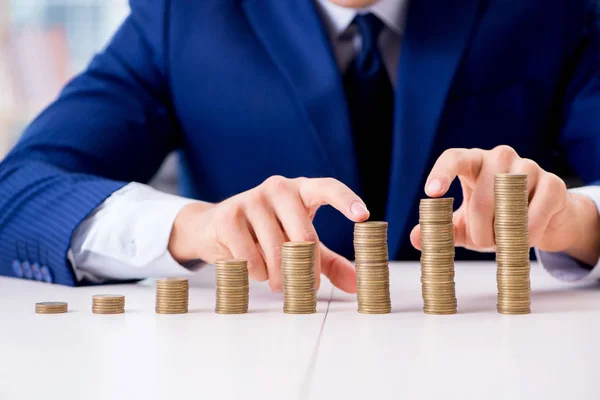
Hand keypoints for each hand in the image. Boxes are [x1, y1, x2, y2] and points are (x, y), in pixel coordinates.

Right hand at [168, 176, 369, 292]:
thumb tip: (356, 284)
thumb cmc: (265, 234)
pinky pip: (251, 258)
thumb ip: (328, 261)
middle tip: (304, 288)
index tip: (363, 217)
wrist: (214, 227)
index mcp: (301, 190)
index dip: (346, 200)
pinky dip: (256, 273)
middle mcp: (278, 188)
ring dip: (278, 277)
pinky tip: (252, 268)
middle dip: (305, 271)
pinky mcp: (229, 216)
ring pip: (277, 252)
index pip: (328, 188)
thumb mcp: (300, 245)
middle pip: (304, 237)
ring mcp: (251, 199)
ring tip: (274, 279)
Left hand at [410, 145, 599, 264]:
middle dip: (480, 229)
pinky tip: (526, 237)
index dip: (441, 173)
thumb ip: (440, 229)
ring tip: (503, 241)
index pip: (453, 157)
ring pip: (509, 204)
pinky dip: (528, 233)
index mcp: (472, 161)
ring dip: (504, 232)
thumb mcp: (463, 225)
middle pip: (482, 196)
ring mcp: (528, 167)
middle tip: (482, 244)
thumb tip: (416, 238)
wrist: (538, 220)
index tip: (431, 193)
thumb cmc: (492, 218)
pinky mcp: (554, 183)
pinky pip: (536, 214)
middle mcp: (499, 157)